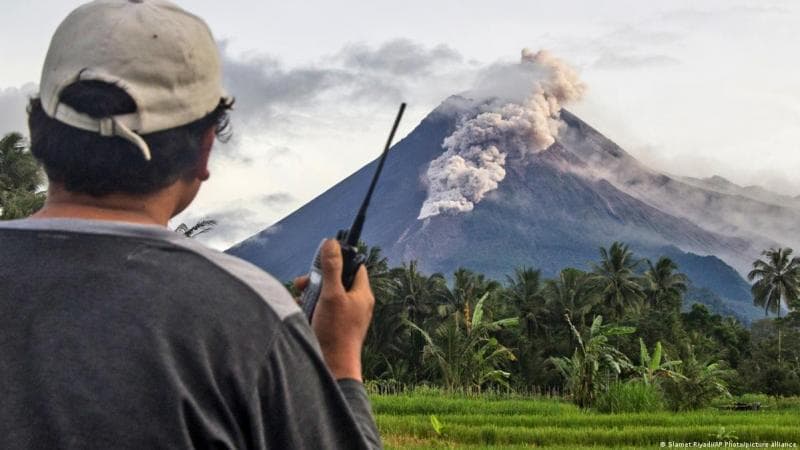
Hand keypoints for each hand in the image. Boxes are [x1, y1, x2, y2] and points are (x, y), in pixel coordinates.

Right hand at [310, 239, 373, 381]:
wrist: (333, 368)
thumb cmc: (336, 332)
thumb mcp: (331, 295)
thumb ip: (331, 268)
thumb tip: (332, 243)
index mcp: (362, 295)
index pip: (355, 266)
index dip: (340, 259)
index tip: (323, 257)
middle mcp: (356, 304)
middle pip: (336, 280)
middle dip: (317, 279)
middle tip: (302, 283)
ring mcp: (345, 317)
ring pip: (326, 296)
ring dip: (310, 294)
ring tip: (298, 300)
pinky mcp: (333, 328)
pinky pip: (321, 311)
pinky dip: (309, 309)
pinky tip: (299, 312)